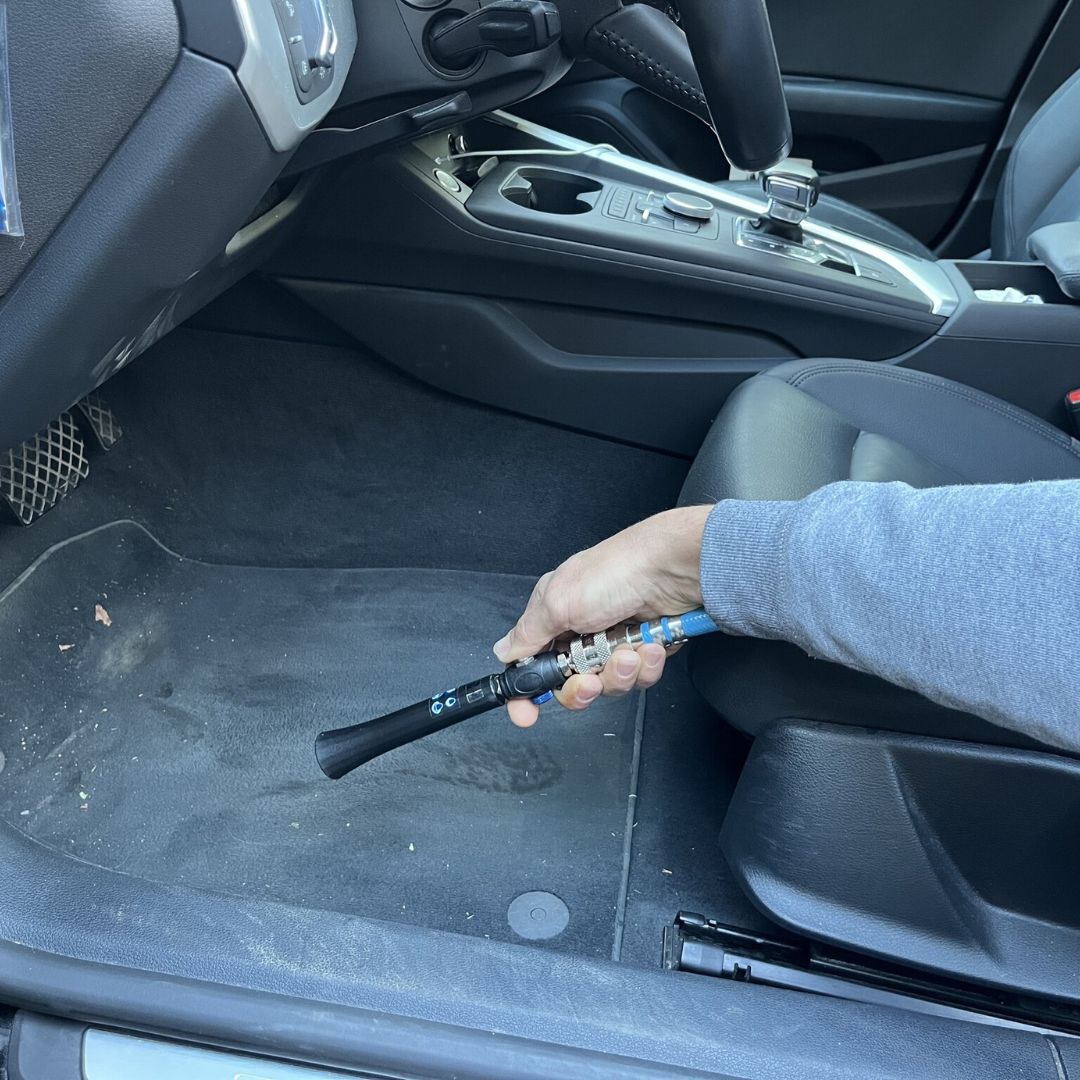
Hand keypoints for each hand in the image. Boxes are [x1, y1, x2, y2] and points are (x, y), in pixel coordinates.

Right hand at [492, 505, 711, 726]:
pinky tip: (649, 645)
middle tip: (589, 678)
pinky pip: (639, 678)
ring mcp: (614, 641)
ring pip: (609, 685)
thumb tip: (504, 651)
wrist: (671, 568)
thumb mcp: (558, 602)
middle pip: (571, 684)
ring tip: (629, 650)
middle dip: (582, 687)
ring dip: (619, 673)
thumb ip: (528, 634)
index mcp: (554, 616)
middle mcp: (582, 630)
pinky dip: (645, 665)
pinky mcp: (644, 649)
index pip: (533, 664)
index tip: (526, 714)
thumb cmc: (614, 572)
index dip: (528, 692)